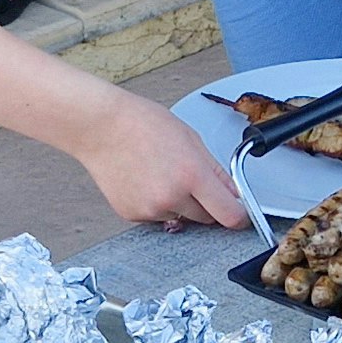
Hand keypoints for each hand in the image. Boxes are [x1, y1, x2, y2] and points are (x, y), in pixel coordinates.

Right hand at [82, 92, 251, 229]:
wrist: (101, 127)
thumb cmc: (142, 124)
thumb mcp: (191, 139)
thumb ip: (216, 171)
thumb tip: (234, 193)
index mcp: (191, 174)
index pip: (229, 214)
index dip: (239, 216)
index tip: (240, 214)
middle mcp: (171, 197)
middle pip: (206, 218)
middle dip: (207, 204)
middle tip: (192, 179)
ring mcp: (150, 209)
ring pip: (181, 218)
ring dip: (180, 204)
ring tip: (161, 173)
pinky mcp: (132, 215)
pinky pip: (157, 217)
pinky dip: (157, 205)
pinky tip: (145, 181)